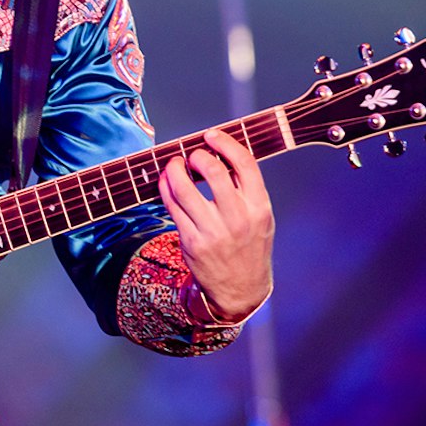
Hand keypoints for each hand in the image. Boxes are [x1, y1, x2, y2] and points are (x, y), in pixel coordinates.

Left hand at [157, 128, 274, 322]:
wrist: (240, 290)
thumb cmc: (249, 246)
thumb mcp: (260, 217)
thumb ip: (245, 188)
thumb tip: (218, 152)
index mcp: (259, 207)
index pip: (245, 164)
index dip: (225, 143)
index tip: (211, 135)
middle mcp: (238, 218)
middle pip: (213, 171)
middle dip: (197, 156)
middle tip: (192, 156)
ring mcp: (213, 231)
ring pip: (184, 188)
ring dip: (174, 169)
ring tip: (174, 165)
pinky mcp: (191, 242)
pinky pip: (172, 206)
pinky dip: (165, 188)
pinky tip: (166, 182)